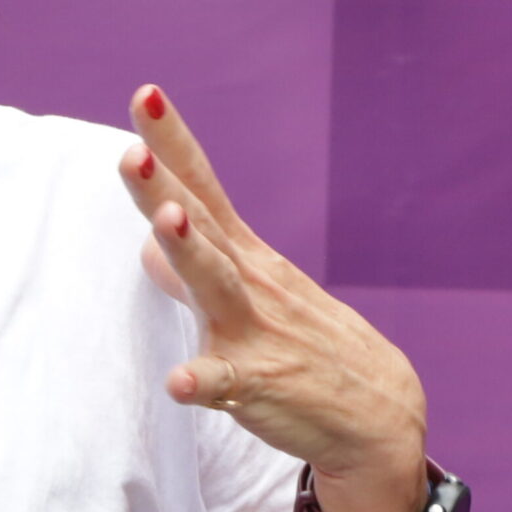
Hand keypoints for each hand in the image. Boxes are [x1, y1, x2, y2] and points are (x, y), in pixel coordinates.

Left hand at [119, 84, 432, 511]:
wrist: (380, 418)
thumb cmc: (305, 348)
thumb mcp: (248, 298)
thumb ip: (190, 272)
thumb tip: (145, 245)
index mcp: (244, 256)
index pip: (203, 187)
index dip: (172, 142)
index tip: (144, 94)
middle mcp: (249, 283)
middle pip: (199, 225)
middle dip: (164, 185)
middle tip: (131, 149)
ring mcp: (256, 332)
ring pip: (215, 287)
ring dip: (188, 253)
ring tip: (164, 222)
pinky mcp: (261, 385)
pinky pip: (227, 386)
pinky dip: (202, 382)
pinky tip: (178, 381)